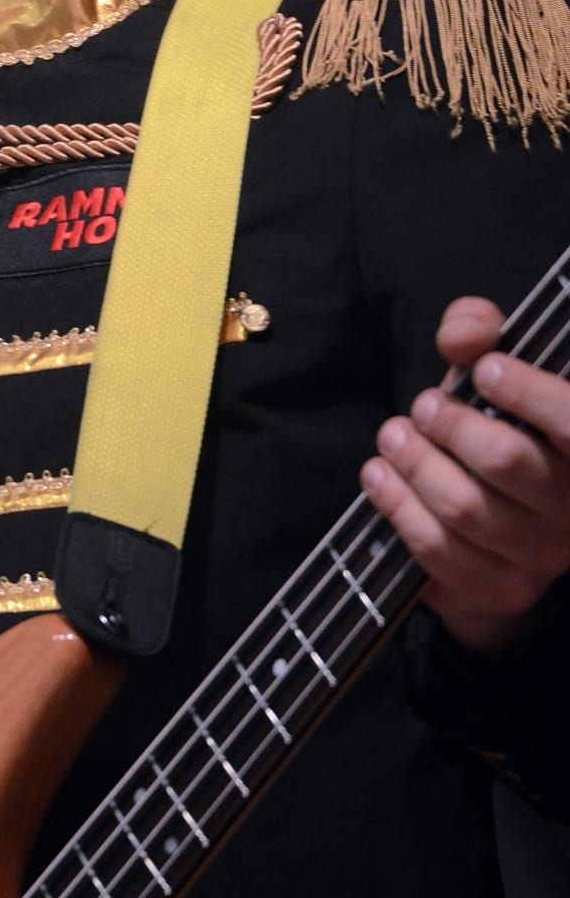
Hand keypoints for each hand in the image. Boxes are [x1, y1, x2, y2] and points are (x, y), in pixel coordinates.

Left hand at [360, 296, 569, 652]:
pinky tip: (379, 477)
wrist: (498, 519)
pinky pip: (441, 550)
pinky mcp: (501, 589)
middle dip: (449, 426)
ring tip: (391, 438)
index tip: (484, 370)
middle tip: (420, 408)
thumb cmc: (496, 424)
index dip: (529, 393)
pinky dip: (399, 508)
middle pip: (506, 461)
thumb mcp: (492, 367)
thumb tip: (460, 337)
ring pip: (465, 508)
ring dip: (415, 465)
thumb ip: (480, 330)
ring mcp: (541, 556)